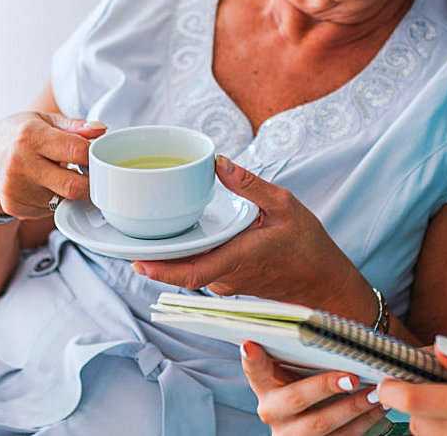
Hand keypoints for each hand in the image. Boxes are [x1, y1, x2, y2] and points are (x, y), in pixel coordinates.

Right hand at [0, 111, 106, 219]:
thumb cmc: (18, 136)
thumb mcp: (44, 120)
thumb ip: (75, 126)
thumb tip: (101, 129)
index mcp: (30, 137)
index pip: (78, 151)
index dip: (94, 155)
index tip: (96, 155)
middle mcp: (20, 164)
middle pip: (73, 186)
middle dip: (90, 183)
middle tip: (90, 174)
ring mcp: (15, 190)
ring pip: (63, 200)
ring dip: (70, 192)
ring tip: (60, 175)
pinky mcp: (15, 207)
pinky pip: (49, 210)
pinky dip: (54, 200)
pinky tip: (44, 186)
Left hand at [133, 157, 373, 318]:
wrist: (322, 283)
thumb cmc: (308, 247)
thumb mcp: (285, 205)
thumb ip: (250, 185)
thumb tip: (218, 163)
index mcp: (240, 258)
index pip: (193, 272)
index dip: (162, 270)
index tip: (136, 262)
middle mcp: (227, 276)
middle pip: (180, 270)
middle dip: (152, 257)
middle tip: (123, 235)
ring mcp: (225, 283)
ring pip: (187, 270)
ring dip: (166, 255)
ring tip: (142, 230)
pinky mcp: (226, 281)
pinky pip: (198, 269)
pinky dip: (183, 255)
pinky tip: (173, 235)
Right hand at [241, 342, 389, 435]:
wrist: (309, 424)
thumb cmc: (308, 383)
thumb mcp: (299, 368)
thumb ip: (303, 349)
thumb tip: (324, 325)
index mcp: (265, 386)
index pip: (254, 369)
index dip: (252, 359)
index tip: (250, 345)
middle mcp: (272, 412)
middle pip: (296, 399)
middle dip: (326, 386)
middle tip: (352, 377)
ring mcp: (290, 434)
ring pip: (321, 425)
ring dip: (353, 408)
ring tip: (377, 392)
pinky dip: (364, 423)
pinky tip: (379, 408)